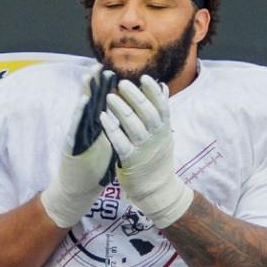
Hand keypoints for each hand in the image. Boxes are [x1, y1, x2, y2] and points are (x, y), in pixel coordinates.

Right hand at [40, 66, 118, 229]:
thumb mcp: (106, 147)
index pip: (100, 106)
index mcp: (95, 130)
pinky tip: (83, 100)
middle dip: (95, 84)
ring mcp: (76, 136)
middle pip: (90, 103)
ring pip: (81, 111)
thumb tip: (124, 119)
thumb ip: (112, 132)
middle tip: (99, 65)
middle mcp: (84, 130)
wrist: (76, 191)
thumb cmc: (93, 170)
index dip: (105, 89)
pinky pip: (77, 127)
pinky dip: (79, 113)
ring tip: (89, 75)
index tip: (111, 71)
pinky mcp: (71, 145)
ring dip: (85, 92)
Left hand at [100, 75, 191, 228]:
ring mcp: (143, 149)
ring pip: (132, 125)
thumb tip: (163, 87)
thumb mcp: (164, 133)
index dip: (153, 91)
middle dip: (135, 96)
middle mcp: (155, 137)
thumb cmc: (157, 158)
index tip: (144, 77)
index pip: (162, 106)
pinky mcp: (130, 160)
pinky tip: (102, 117)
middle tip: (122, 83)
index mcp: (164, 129)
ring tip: (108, 96)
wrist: (157, 189)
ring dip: (120, 109)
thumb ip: (161, 111)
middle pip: (147, 112)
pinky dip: (111, 129)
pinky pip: (120, 142)